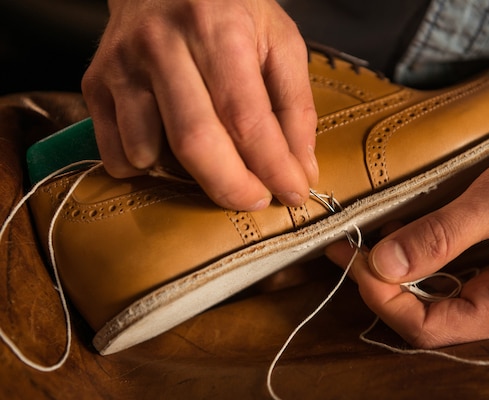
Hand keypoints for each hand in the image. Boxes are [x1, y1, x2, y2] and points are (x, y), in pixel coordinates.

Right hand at [82, 0, 317, 210]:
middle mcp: (162, 45)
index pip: (246, 118)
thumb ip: (296, 107)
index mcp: (216, 29)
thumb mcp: (279, 42)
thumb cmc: (229, 12)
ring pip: (149, 154)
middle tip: (255, 199)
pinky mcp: (96, 83)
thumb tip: (300, 171)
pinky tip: (169, 148)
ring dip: (187, 177)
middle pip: (194, 143)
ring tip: (214, 163)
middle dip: (231, 187)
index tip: (292, 193)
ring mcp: (122, 66)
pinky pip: (116, 154)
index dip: (272, 166)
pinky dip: (146, 169)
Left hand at [327, 138, 488, 347]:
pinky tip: (406, 240)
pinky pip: (456, 289)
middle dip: (383, 286)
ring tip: (367, 241)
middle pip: (427, 322)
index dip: (382, 297)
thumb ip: (440, 234)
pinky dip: (424, 268)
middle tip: (351, 246)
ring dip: (399, 276)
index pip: (426, 328)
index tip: (357, 257)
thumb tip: (381, 264)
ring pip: (437, 306)